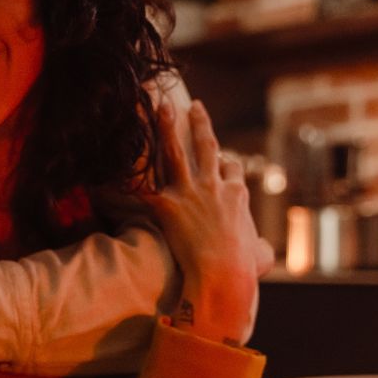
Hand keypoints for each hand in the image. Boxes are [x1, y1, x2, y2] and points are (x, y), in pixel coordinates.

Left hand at [143, 100, 273, 343]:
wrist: (223, 271)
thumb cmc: (243, 269)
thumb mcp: (259, 256)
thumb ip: (259, 250)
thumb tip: (262, 254)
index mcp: (236, 195)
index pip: (232, 169)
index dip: (227, 162)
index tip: (222, 158)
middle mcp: (213, 186)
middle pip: (206, 146)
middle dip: (200, 123)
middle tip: (194, 106)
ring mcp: (189, 192)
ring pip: (175, 152)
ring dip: (166, 127)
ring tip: (159, 108)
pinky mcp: (167, 206)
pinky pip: (143, 187)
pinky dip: (127, 176)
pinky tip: (115, 163)